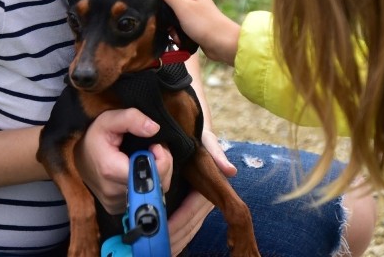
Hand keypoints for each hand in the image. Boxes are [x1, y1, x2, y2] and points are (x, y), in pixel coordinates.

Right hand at [75, 109, 172, 214]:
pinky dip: (151, 184)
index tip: (155, 145)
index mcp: (111, 170)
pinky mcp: (117, 208)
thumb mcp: (109, 119)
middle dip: (163, 165)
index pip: (150, 174)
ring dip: (159, 174)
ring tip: (149, 158)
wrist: (78, 157)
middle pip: (155, 185)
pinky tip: (142, 170)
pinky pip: (145, 199)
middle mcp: (113, 193)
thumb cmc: (95, 137)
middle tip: (155, 149)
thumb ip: (131, 119)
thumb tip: (154, 129)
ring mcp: (115, 203)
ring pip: (154, 193)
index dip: (160, 159)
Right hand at [156, 0, 240, 65]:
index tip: (151, 1)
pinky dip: (178, 33)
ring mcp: (194, 12)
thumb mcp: (183, 7)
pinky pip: (180, 26)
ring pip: (174, 16)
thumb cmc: (204, 24)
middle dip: (164, 12)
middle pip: (170, 1)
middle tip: (163, 21)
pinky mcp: (195, 25)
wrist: (223, 44)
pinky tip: (179, 39)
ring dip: (171, 26)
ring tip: (173, 33)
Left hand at [166, 130, 235, 253]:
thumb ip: (216, 153)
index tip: (160, 230)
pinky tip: (165, 245)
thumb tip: (230, 170)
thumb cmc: (201, 139)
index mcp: (210, 187)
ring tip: (156, 247)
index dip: (176, 222)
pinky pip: (186, 229)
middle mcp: (207, 201)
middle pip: (189, 226)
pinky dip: (176, 239)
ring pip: (188, 231)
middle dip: (172, 236)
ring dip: (174, 241)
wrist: (197, 138)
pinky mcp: (193, 210)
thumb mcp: (206, 141)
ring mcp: (201, 208)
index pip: (191, 211)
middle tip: (153, 243)